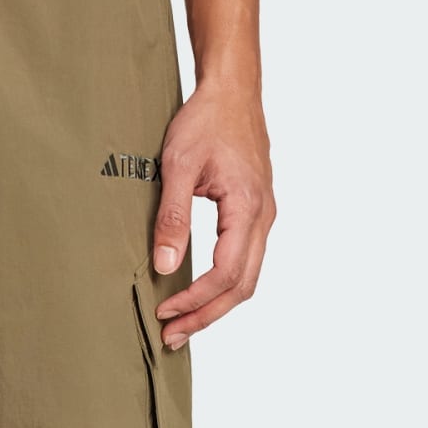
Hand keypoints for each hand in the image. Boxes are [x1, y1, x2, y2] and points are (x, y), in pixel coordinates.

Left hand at [151, 84, 274, 347]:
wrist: (232, 90)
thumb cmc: (206, 120)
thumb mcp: (177, 166)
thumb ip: (171, 217)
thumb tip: (163, 266)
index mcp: (247, 207)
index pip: (225, 273)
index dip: (194, 300)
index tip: (164, 313)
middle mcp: (264, 216)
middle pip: (242, 286)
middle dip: (206, 315)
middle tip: (172, 337)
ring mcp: (264, 215)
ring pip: (248, 277)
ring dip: (215, 305)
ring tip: (182, 324)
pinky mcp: (256, 212)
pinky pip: (246, 260)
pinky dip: (223, 284)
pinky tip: (198, 292)